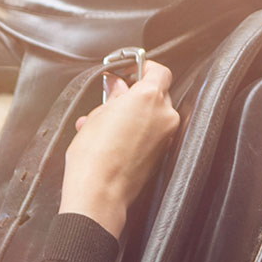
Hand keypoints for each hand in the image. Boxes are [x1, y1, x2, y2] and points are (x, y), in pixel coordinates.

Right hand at [59, 59, 178, 237]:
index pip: (158, 71)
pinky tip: (114, 137)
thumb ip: (114, 96)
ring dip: (135, 113)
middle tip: (113, 97)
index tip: (127, 72)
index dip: (142, 68)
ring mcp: (167, 136)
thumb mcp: (97, 116)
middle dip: (136, 93)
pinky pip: (153, 132)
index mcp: (149, 98)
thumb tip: (117, 87)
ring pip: (154, 114)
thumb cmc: (94, 157)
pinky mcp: (163, 153)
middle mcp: (164, 115)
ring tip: (107, 122)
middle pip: (157, 92)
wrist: (99, 193)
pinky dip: (138, 130)